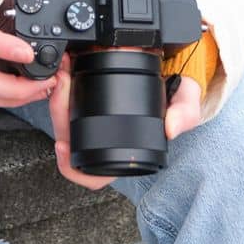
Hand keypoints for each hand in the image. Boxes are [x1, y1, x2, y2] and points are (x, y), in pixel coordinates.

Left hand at [49, 55, 203, 189]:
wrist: (172, 69)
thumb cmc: (176, 94)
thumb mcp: (186, 100)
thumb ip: (185, 113)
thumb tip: (171, 129)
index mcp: (123, 152)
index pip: (92, 174)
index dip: (72, 167)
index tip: (63, 145)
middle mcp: (104, 138)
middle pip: (69, 139)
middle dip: (59, 112)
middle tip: (62, 86)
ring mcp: (92, 120)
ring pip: (63, 119)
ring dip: (57, 96)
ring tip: (62, 74)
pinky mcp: (86, 98)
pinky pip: (65, 100)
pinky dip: (61, 86)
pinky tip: (64, 70)